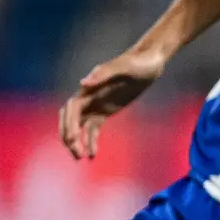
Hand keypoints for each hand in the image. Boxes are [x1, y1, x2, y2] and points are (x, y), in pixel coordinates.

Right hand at [59, 44, 167, 159]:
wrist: (150, 62)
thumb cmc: (138, 62)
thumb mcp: (124, 67)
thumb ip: (103, 74)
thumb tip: (82, 84)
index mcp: (90, 86)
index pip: (72, 108)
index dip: (69, 123)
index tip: (73, 139)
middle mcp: (89, 96)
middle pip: (70, 119)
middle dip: (69, 135)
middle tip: (75, 154)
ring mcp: (97, 104)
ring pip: (79, 126)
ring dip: (77, 141)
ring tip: (81, 158)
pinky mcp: (105, 111)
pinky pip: (93, 128)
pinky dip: (90, 141)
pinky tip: (92, 155)